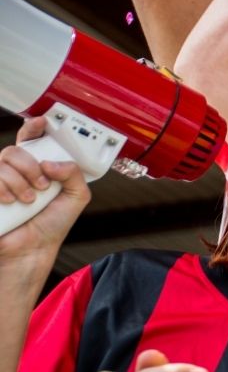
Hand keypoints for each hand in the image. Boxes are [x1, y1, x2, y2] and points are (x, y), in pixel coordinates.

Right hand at [0, 126, 91, 262]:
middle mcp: (14, 172)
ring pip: (3, 162)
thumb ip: (74, 173)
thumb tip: (50, 163)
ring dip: (21, 182)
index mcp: (36, 168)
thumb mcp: (76, 196)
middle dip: (31, 166)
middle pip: (15, 150)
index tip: (42, 122)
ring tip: (29, 200)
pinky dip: (4, 190)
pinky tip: (11, 202)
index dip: (34, 127)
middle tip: (42, 185)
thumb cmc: (52, 224)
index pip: (31, 140)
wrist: (32, 249)